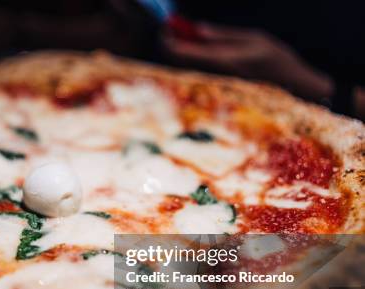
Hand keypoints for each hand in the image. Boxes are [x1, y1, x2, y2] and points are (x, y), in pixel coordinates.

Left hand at [161, 23, 332, 101]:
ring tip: (176, 36)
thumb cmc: (277, 61)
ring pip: (188, 69)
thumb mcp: (255, 39)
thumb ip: (224, 36)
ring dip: (179, 52)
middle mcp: (218, 76)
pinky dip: (190, 60)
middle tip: (166, 31)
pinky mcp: (218, 90)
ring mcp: (216, 86)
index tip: (165, 29)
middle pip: (183, 63)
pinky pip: (197, 74)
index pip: (189, 53)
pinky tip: (190, 48)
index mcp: (227, 60)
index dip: (172, 42)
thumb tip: (198, 29)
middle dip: (171, 46)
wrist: (293, 90)